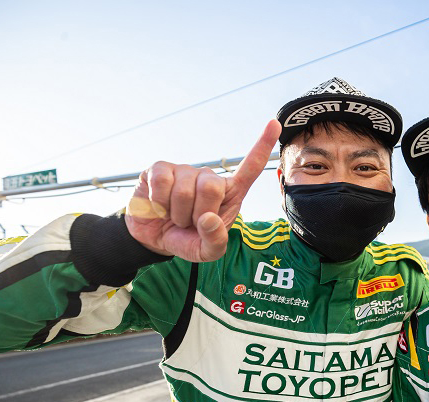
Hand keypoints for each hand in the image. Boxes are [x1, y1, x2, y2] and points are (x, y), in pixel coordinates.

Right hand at [125, 120, 280, 261]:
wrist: (154, 240)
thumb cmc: (187, 240)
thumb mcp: (206, 252)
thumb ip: (215, 241)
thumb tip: (209, 219)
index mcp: (229, 194)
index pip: (250, 168)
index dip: (262, 146)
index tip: (274, 123)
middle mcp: (209, 178)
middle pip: (212, 187)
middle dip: (198, 214)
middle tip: (190, 223)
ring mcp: (185, 171)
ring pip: (185, 190)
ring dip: (177, 213)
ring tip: (175, 216)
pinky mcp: (160, 169)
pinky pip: (162, 182)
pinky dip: (159, 203)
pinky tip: (159, 207)